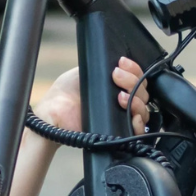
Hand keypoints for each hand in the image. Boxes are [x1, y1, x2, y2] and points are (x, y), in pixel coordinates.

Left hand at [32, 58, 149, 135]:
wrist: (52, 114)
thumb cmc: (63, 94)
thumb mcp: (83, 71)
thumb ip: (102, 66)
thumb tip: (117, 62)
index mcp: (115, 86)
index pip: (136, 77)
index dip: (133, 69)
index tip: (121, 63)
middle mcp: (121, 101)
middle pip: (143, 92)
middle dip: (133, 81)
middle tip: (116, 76)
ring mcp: (121, 118)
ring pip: (143, 110)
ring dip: (136, 101)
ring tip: (119, 96)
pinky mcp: (118, 133)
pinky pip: (138, 132)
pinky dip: (138, 123)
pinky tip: (131, 115)